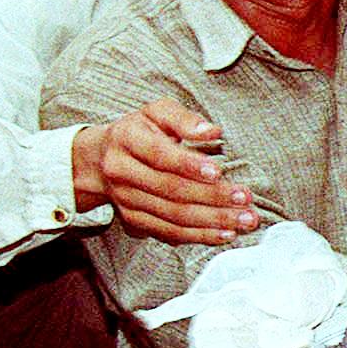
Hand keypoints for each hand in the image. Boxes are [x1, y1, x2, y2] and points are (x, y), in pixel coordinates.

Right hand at [71, 99, 256, 245]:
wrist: (102, 158)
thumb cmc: (140, 132)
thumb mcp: (157, 112)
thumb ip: (184, 119)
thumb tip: (212, 131)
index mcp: (127, 139)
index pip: (159, 155)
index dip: (189, 165)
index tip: (218, 172)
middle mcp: (122, 171)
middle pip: (170, 189)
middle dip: (212, 197)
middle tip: (244, 199)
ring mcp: (126, 199)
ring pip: (172, 215)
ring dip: (212, 221)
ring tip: (244, 220)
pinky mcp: (134, 220)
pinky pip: (168, 232)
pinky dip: (198, 235)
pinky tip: (224, 233)